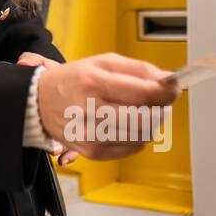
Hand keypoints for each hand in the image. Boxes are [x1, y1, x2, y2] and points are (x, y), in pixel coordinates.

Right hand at [17, 51, 180, 161]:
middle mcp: (91, 111)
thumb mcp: (102, 62)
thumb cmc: (73, 81)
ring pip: (143, 134)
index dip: (167, 91)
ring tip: (138, 110)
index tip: (174, 86)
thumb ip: (138, 69)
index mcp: (93, 83)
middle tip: (158, 99)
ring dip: (149, 122)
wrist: (40, 104)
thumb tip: (168, 80)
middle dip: (160, 108)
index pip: (144, 93)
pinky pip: (133, 147)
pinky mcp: (94, 152)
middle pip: (147, 118)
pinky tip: (124, 123)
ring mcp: (93, 136)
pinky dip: (137, 135)